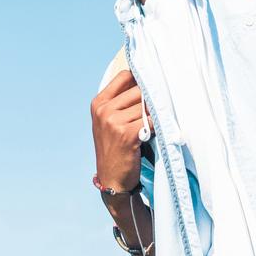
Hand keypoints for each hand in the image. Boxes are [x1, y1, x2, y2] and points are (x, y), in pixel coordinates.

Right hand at [90, 70, 152, 192]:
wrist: (112, 179)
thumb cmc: (114, 148)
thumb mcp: (108, 121)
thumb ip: (120, 101)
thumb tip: (145, 81)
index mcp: (99, 102)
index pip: (124, 76)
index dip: (140, 79)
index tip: (150, 85)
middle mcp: (104, 110)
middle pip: (138, 89)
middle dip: (149, 99)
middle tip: (156, 108)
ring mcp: (113, 122)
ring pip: (146, 106)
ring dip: (154, 114)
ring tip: (153, 124)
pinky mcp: (126, 134)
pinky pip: (151, 121)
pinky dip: (157, 125)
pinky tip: (154, 132)